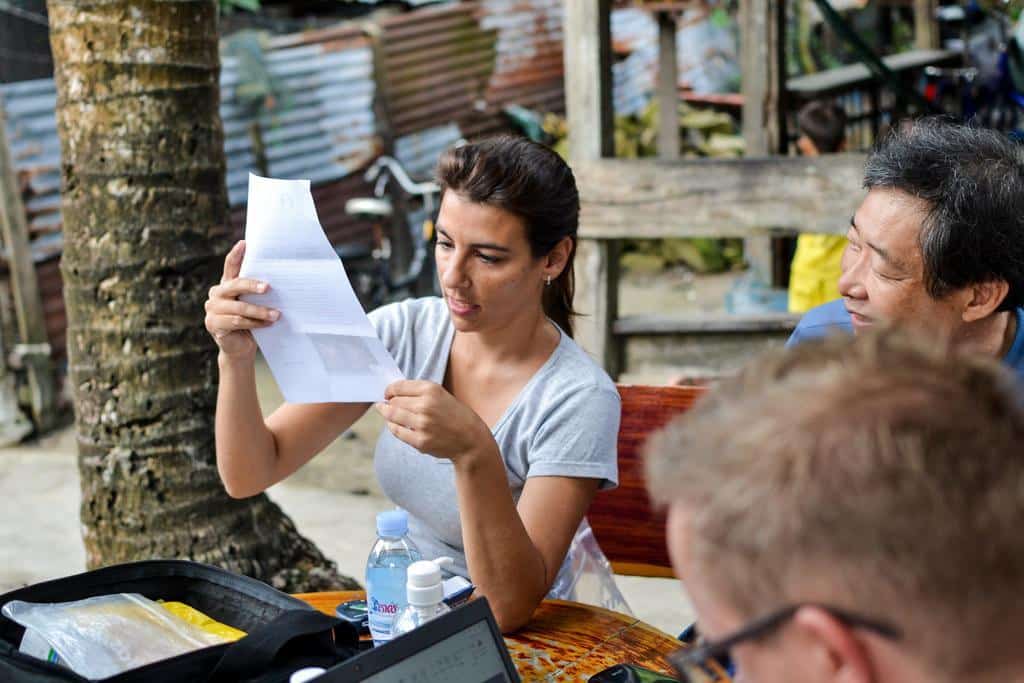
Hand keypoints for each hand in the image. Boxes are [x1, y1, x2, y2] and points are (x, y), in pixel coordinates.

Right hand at [204, 240, 278, 360]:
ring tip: (276, 314)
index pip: (230, 266)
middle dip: (252, 286)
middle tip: (268, 288)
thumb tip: (278, 280)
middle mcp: (216, 294)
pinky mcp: (213, 324)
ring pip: (239, 307)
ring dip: (260, 311)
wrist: (240, 347)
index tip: (245, 243)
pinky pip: (237, 321)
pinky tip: (267, 324)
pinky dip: (254, 323)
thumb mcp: (254, 304)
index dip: (236, 254)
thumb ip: (257, 292)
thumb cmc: (251, 322)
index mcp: (226, 284)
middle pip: (235, 285)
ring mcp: (212, 308)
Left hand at [376, 380, 492, 462]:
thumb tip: (393, 393)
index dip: (389, 390)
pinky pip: (397, 431)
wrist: (471, 440)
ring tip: (385, 412)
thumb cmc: (457, 415)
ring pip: (392, 415)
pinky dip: (392, 427)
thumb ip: (420, 392)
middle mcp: (425, 405)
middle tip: (386, 404)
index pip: (398, 386)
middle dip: (388, 403)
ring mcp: (422, 424)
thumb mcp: (442, 395)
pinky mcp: (420, 441)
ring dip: (386, 413)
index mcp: (431, 390)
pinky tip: (394, 425)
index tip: (387, 393)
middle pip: (394, 401)